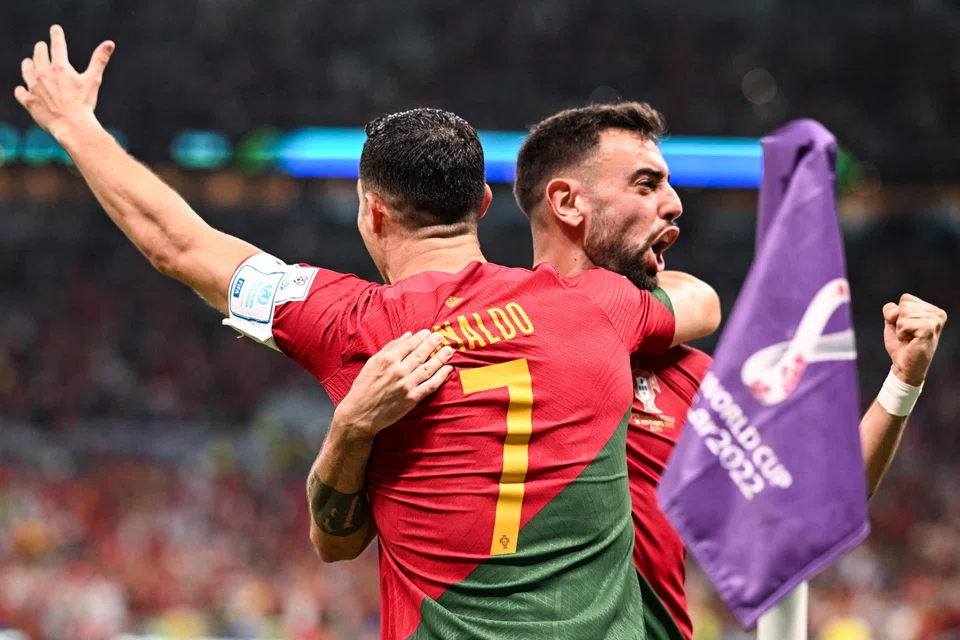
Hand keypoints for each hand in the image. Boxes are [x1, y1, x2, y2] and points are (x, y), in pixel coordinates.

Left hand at [14, 25, 114, 139]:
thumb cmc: (85, 104)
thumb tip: (110, 43)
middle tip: (41, 46)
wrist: (72, 126)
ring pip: (26, 70)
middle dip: (40, 49)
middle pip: (38, 55)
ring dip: (28, 65)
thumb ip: (99, 60)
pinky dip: (22, 89)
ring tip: (29, 62)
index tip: (55, 29)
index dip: (56, 35)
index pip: (57, 45)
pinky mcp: (28, 101)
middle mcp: (44, 74)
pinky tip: (23, 89)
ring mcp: (34, 87)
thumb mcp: (94, 80)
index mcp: (60, 67)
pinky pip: (20, 92)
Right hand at [335, 330, 454, 437]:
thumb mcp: (373, 362)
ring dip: (441, 358)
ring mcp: (406, 385)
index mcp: (387, 360)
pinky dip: (441, 377)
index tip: (429, 332)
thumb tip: (408, 335)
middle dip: (433, 344)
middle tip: (441, 337)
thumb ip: (390, 347)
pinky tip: (448, 369)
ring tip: (449, 350)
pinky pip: (430, 385)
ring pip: (428, 368)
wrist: (361, 413)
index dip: (421, 337)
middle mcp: (398, 371)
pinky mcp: (412, 398)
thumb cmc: (364, 387)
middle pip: (421, 354)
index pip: (409, 344)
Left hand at [883, 294, 946, 385]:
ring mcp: (935, 321)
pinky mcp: (930, 329)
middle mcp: (937, 313)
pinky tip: (910, 340)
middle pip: (904, 304)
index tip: (906, 327)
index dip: (897, 313)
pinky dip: (901, 333)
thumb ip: (891, 310)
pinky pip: (904, 323)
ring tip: (909, 338)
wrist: (904, 366)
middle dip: (899, 321)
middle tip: (908, 334)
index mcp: (931, 309)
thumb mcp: (892, 322)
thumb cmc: (901, 344)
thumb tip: (895, 313)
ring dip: (900, 328)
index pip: (905, 298)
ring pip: (903, 313)